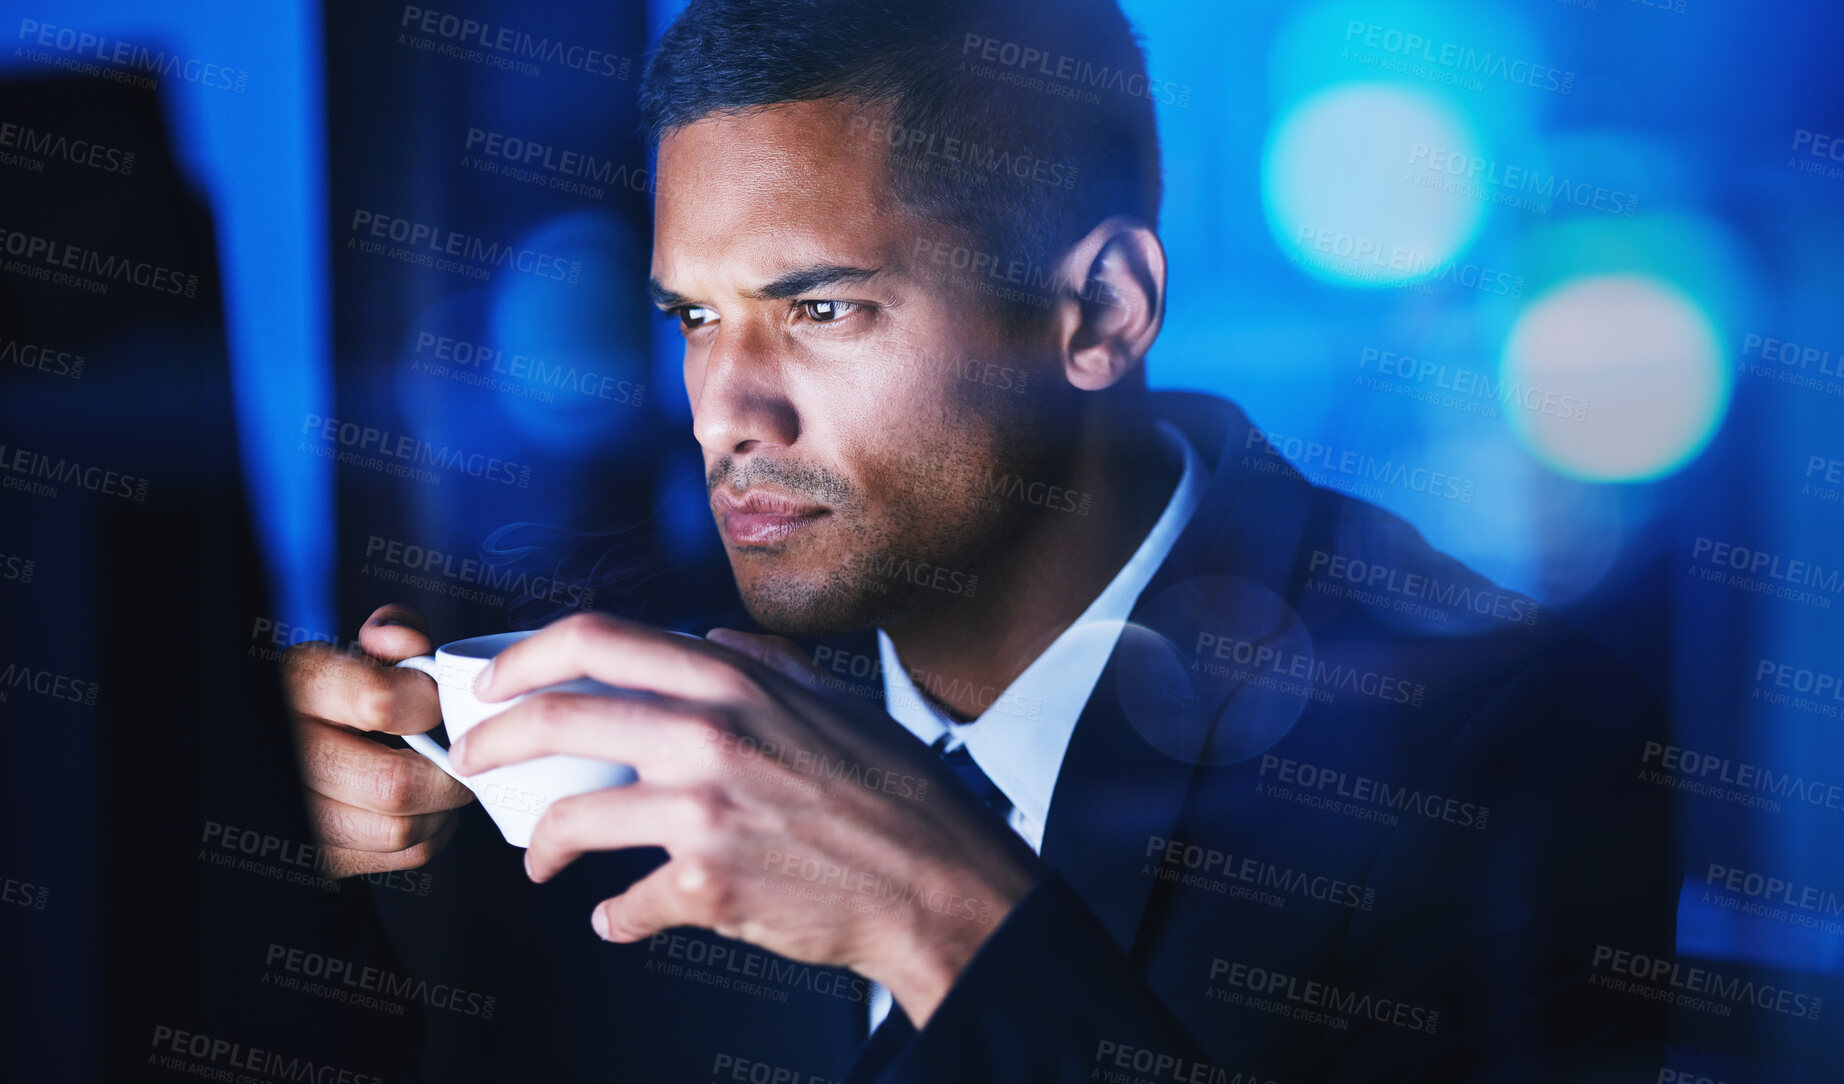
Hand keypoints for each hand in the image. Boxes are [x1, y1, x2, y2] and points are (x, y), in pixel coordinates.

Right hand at [281, 605, 474, 877]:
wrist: (299, 739)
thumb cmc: (345, 690)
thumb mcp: (361, 649)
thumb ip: (393, 633)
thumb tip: (411, 645)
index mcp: (298, 688)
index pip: (379, 703)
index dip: (427, 701)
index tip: (438, 698)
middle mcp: (291, 754)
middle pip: (395, 785)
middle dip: (447, 770)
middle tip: (462, 751)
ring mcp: (303, 813)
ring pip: (400, 830)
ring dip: (442, 807)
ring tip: (444, 776)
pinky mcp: (325, 856)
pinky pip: (403, 856)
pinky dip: (432, 832)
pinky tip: (427, 806)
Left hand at [450, 613, 1042, 1025]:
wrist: (939, 884)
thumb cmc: (899, 793)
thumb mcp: (837, 698)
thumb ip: (766, 660)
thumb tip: (711, 637)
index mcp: (735, 680)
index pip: (598, 639)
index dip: (526, 656)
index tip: (497, 680)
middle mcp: (709, 735)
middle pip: (556, 719)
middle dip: (494, 742)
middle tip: (476, 763)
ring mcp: (703, 813)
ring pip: (573, 818)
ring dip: (543, 844)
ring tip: (544, 860)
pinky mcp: (707, 888)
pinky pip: (626, 905)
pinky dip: (615, 916)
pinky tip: (619, 916)